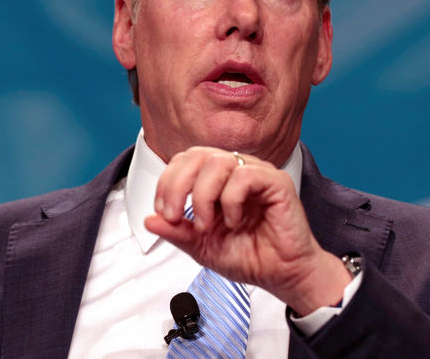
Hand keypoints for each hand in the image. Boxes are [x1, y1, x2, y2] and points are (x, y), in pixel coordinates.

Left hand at [144, 146, 350, 315]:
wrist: (281, 275)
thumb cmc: (250, 256)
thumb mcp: (202, 247)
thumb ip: (177, 232)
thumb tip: (148, 220)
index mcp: (217, 180)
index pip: (185, 161)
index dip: (168, 182)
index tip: (164, 213)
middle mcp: (236, 171)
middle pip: (197, 155)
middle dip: (178, 185)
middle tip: (176, 215)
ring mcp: (257, 173)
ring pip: (218, 161)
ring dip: (203, 196)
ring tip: (208, 224)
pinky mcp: (276, 182)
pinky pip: (245, 175)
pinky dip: (231, 200)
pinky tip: (235, 220)